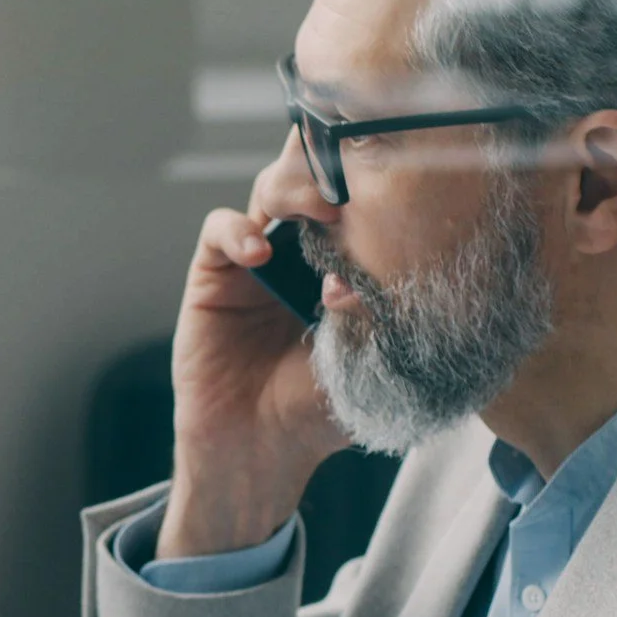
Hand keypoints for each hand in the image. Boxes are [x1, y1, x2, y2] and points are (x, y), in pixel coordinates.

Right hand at [161, 170, 351, 557]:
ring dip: (295, 188)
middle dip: (335, 164)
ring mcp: (257, 260)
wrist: (261, 452)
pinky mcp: (214, 277)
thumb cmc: (319, 411)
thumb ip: (373, 306)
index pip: (363, 201)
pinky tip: (261, 251)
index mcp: (347, 267)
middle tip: (358, 175)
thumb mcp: (366, 357)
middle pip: (316, 179)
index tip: (401, 171)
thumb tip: (373, 261)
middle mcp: (302, 253)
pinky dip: (239, 230)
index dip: (375, 176)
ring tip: (323, 211)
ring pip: (271, 190)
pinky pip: (221, 230)